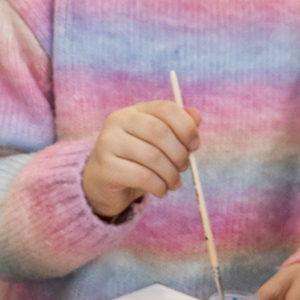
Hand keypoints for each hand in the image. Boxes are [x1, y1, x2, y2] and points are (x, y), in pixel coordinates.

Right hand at [80, 101, 201, 218]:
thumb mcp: (158, 143)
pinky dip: (159, 186)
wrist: (103, 184)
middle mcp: (118, 121)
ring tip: (173, 183)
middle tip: (184, 168)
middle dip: (179, 153)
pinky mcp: (105, 167)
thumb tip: (196, 116)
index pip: (166, 108)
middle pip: (159, 132)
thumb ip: (178, 127)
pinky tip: (161, 191)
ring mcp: (108, 143)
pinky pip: (142, 176)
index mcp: (135, 111)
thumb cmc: (136, 161)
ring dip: (171, 174)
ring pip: (153, 157)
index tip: (195, 145)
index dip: (186, 127)